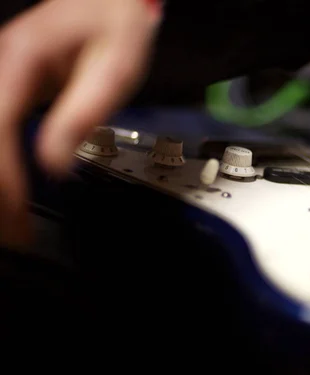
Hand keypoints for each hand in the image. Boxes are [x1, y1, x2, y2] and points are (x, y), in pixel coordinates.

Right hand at [0, 0, 158, 247]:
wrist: (112, 0)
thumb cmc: (116, 26)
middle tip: (12, 233)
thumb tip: (54, 165)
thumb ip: (82, 115)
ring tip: (9, 226)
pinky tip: (7, 195)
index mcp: (18, 61)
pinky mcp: (6, 89)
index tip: (16, 214)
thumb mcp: (113, 70)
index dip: (2, 178)